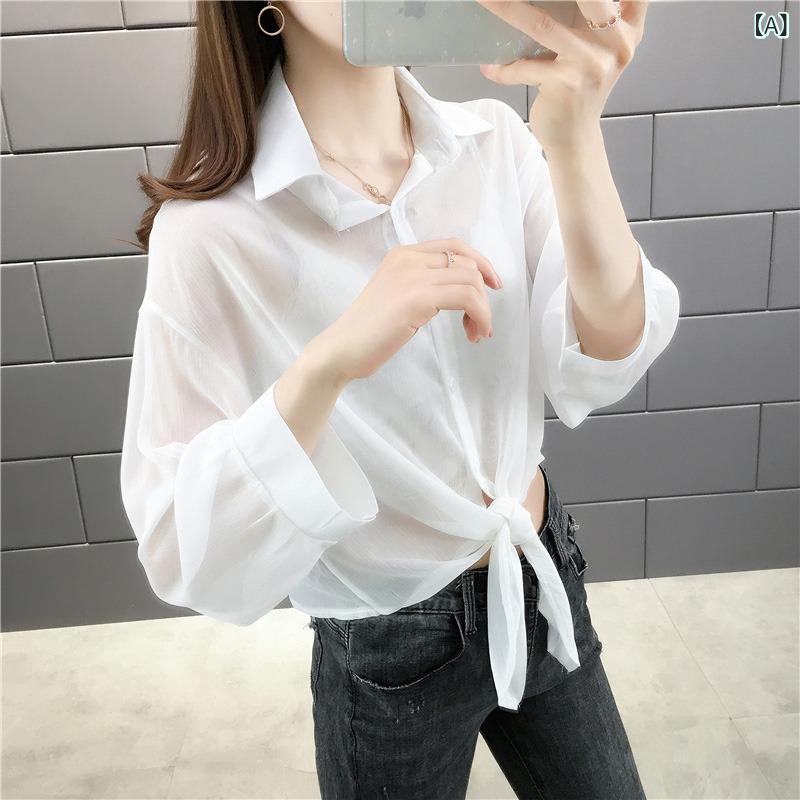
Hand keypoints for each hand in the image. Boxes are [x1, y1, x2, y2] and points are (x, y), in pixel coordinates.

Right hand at [316, 239, 501, 381]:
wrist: (342, 348)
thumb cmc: (368, 331)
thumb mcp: (397, 295)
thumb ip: (422, 284)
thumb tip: (461, 290)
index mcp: (403, 254)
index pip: (454, 246)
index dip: (481, 263)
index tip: (493, 286)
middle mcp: (408, 258)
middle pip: (467, 264)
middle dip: (484, 295)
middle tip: (481, 325)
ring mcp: (412, 276)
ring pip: (471, 281)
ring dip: (483, 310)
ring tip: (477, 333)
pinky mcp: (417, 297)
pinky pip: (467, 298)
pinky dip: (480, 316)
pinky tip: (473, 334)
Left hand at [475, 0, 647, 151]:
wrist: (575, 139)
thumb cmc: (581, 90)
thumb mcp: (600, 50)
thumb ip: (599, 17)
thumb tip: (555, 2)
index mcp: (628, 28)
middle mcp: (616, 43)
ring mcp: (591, 64)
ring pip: (543, 25)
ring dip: (507, 8)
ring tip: (484, 0)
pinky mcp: (566, 84)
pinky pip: (524, 67)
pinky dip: (504, 68)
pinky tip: (490, 68)